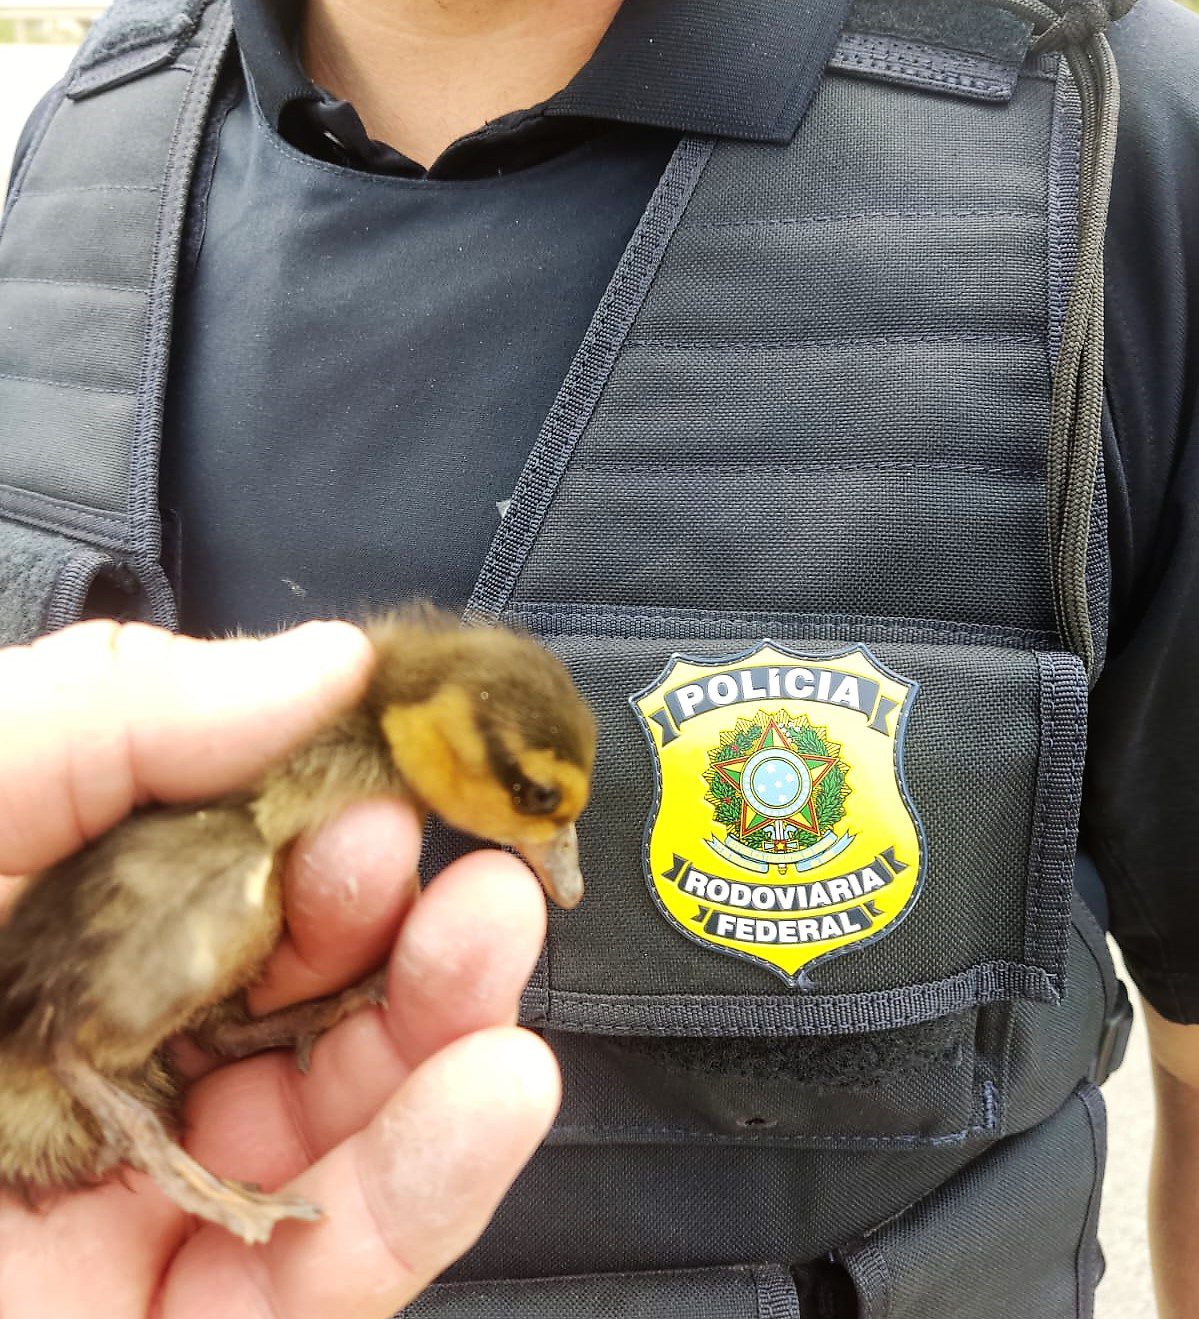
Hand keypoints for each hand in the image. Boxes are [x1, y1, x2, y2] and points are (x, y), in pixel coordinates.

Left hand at [0, 620, 559, 1317]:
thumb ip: (113, 709)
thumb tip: (335, 662)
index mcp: (62, 926)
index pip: (241, 853)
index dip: (338, 802)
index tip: (412, 764)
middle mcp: (120, 1050)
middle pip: (312, 984)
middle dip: (404, 916)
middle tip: (467, 868)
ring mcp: (155, 1198)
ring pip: (350, 1116)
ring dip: (447, 1029)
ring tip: (493, 943)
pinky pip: (335, 1268)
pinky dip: (431, 1182)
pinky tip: (498, 1088)